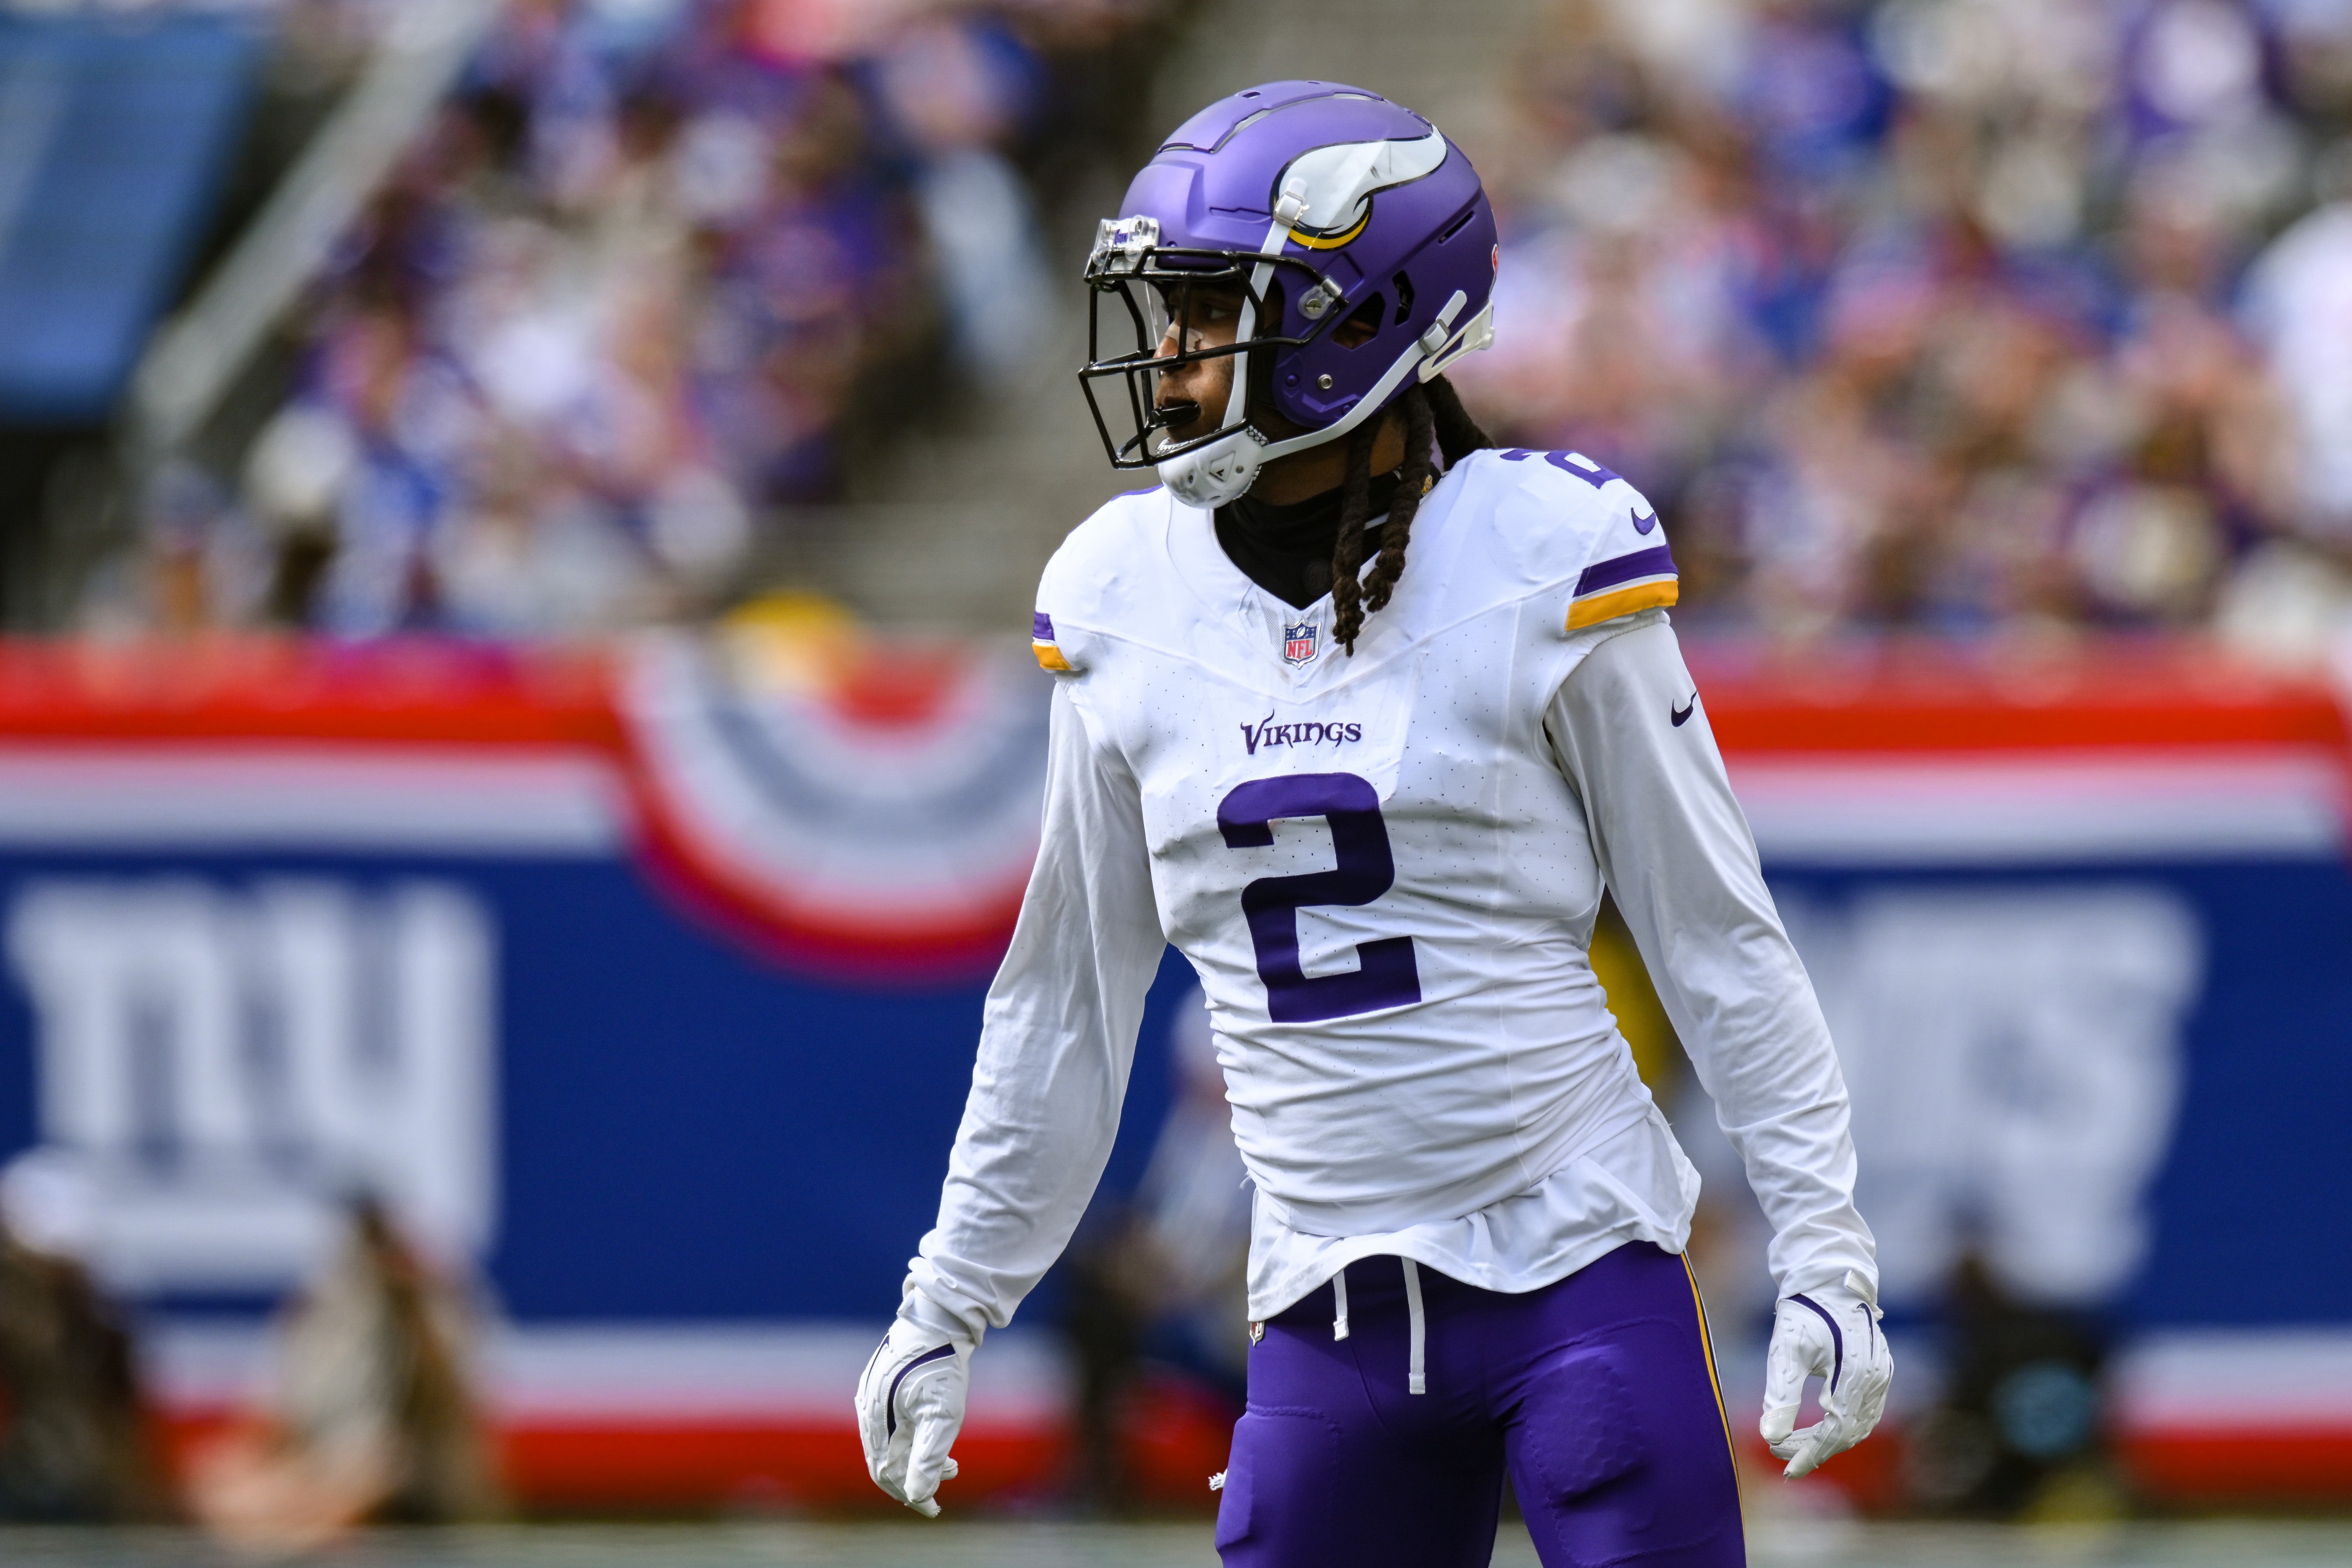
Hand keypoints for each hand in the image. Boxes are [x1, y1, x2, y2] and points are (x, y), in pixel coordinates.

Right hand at [855, 1317, 971, 1515]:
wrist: (937, 1320)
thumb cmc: (941, 1368)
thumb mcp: (943, 1415)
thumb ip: (928, 1457)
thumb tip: (918, 1497)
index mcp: (878, 1424)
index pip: (888, 1475)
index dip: (911, 1495)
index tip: (934, 1509)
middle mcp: (868, 1412)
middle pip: (886, 1462)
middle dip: (915, 1479)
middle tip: (946, 1482)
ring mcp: (870, 1396)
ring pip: (888, 1443)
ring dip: (915, 1459)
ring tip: (950, 1460)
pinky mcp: (878, 1384)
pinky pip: (888, 1424)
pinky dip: (908, 1439)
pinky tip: (930, 1434)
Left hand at [1760, 1276, 1891, 1479]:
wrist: (1827, 1281)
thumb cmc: (1803, 1313)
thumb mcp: (1785, 1351)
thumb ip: (1780, 1395)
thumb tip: (1769, 1437)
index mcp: (1855, 1374)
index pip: (1835, 1431)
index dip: (1811, 1454)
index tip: (1787, 1471)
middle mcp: (1875, 1378)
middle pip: (1847, 1432)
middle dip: (1814, 1448)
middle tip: (1780, 1454)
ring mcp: (1882, 1375)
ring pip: (1858, 1425)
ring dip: (1828, 1440)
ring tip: (1793, 1445)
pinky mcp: (1880, 1371)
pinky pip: (1865, 1412)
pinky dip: (1842, 1426)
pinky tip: (1818, 1429)